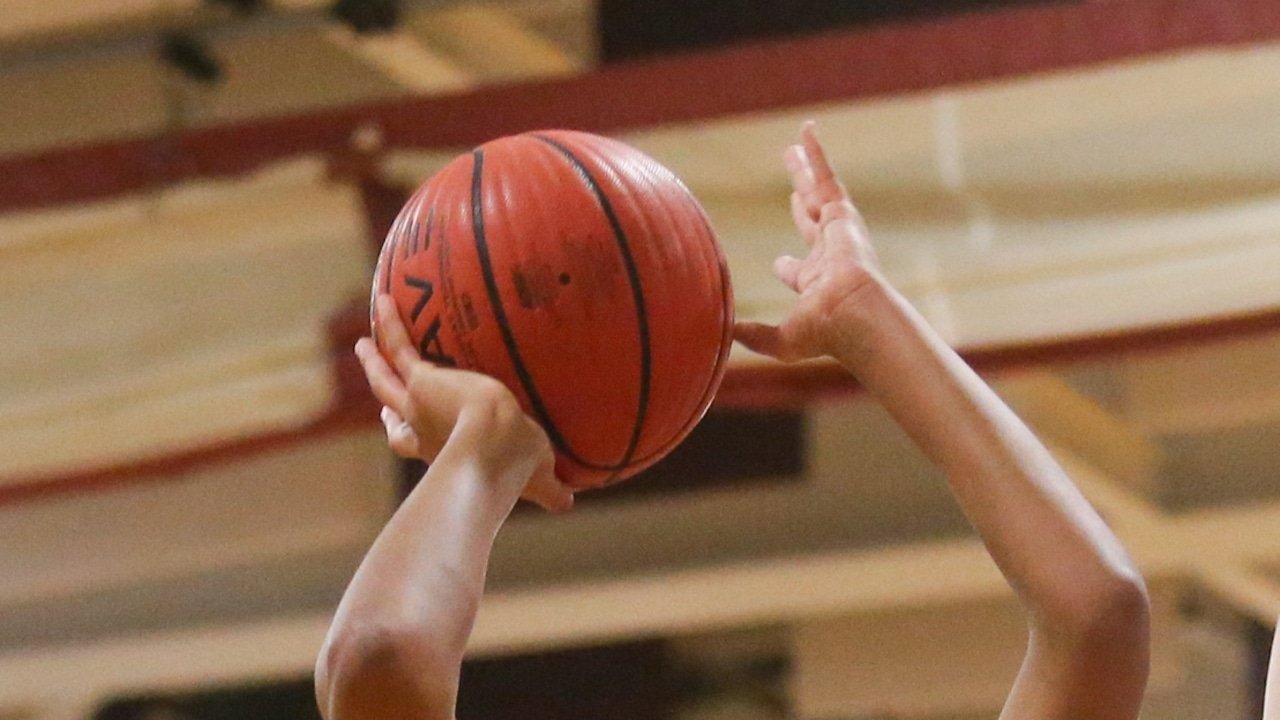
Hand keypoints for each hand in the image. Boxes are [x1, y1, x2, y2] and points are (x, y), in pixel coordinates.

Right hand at [355, 295, 573, 512]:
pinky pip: (400, 346)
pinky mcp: (421, 380)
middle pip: (394, 415)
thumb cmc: (517, 465)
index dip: (404, 436)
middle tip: (378, 392)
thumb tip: (569, 504)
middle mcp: (424, 432)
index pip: (415, 444)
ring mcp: (417, 406)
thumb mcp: (537, 474)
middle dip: (386, 402)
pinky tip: (384, 299)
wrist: (496, 447)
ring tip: (365, 343)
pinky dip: (391, 324)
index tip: (395, 429)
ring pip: (385, 378)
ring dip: (373, 361)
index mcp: (445, 452)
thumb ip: (551, 490)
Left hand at [734, 122, 884, 362]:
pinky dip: (817, 153)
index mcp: (816, 284)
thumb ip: (752, 336)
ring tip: (793, 150)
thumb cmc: (823, 332)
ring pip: (816, 193)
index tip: (780, 264)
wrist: (852, 314)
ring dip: (804, 171)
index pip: (798, 271)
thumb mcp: (781, 340)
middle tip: (792, 190)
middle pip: (809, 222)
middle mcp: (829, 255)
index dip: (788, 268)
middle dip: (799, 205)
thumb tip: (721, 337)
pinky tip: (806, 131)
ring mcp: (837, 232)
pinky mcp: (842, 213)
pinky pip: (825, 175)